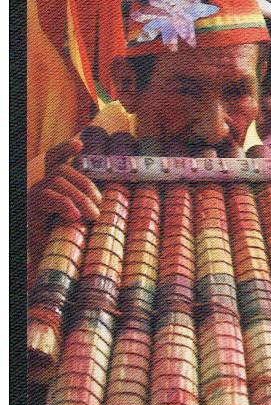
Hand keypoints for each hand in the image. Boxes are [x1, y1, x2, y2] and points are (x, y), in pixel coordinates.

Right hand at [28, 139, 101, 258]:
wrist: (43, 261)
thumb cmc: (61, 242)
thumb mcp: (76, 222)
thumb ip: (85, 208)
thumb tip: (107, 204)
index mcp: (52, 186)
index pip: (54, 158)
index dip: (65, 149)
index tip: (80, 143)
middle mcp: (41, 186)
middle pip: (63, 171)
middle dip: (85, 186)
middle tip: (97, 210)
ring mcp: (34, 194)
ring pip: (58, 182)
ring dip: (79, 198)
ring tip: (91, 216)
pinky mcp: (30, 206)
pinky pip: (48, 197)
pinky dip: (64, 204)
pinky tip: (74, 216)